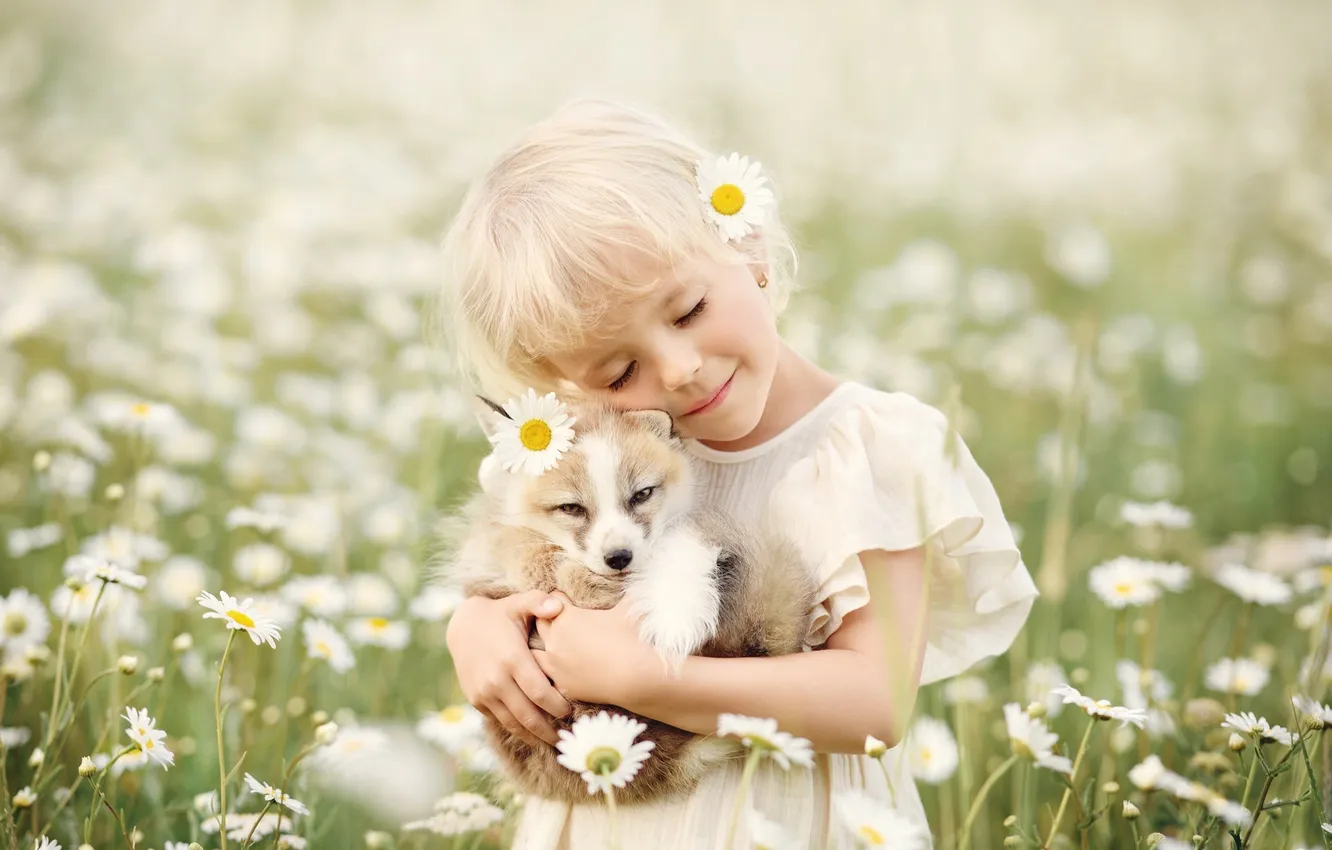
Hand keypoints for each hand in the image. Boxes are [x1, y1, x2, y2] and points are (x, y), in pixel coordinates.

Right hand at [446, 591, 571, 746]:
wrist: (462, 626)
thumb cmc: (500, 614)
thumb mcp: (518, 603)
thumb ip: (539, 602)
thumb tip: (558, 605)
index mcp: (512, 658)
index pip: (540, 693)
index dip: (558, 707)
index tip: (572, 713)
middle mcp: (496, 680)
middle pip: (528, 715)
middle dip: (550, 731)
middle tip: (569, 739)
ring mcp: (484, 692)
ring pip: (513, 723)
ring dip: (534, 736)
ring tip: (554, 742)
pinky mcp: (476, 700)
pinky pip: (499, 720)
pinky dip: (517, 729)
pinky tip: (533, 733)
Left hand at [532, 592, 661, 707]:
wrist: (639, 676)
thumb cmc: (634, 637)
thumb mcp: (628, 605)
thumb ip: (624, 589)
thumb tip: (632, 575)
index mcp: (566, 618)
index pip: (552, 599)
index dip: (560, 598)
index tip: (566, 599)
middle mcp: (554, 642)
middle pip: (540, 625)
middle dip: (548, 621)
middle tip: (560, 621)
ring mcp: (556, 668)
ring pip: (536, 655)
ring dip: (544, 648)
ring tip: (557, 647)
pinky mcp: (563, 688)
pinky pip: (548, 677)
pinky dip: (553, 672)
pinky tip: (563, 671)